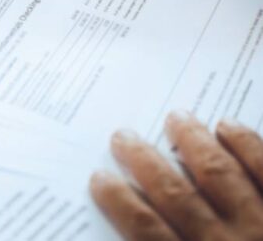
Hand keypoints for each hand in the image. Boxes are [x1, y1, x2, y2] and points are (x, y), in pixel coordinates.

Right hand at [90, 111, 262, 239]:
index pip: (147, 232)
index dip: (119, 202)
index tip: (100, 177)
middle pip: (177, 196)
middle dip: (146, 163)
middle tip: (125, 136)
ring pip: (222, 176)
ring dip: (195, 144)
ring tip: (177, 119)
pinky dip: (250, 146)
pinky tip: (230, 127)